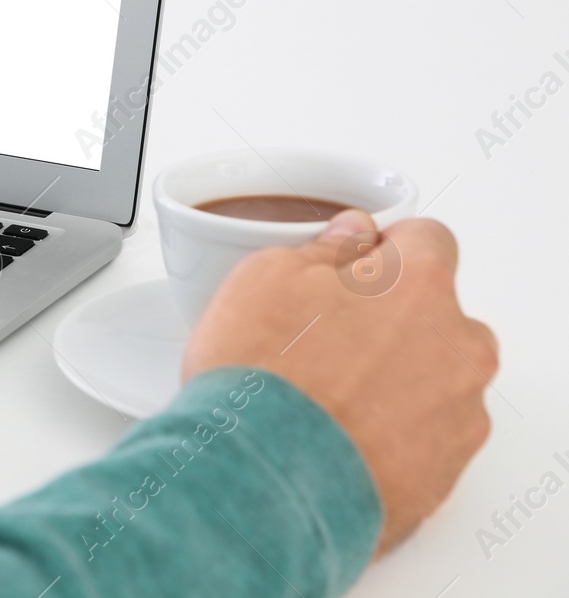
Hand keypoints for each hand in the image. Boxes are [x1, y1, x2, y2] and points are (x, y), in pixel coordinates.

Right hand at [183, 209, 496, 554]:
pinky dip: (394, 433)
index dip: (382, 250)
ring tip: (329, 398)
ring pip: (435, 377)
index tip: (350, 268)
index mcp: (419, 283)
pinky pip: (426, 436)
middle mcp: (457, 345)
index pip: (426, 238)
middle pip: (437, 313)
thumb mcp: (264, 278)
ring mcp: (459, 414)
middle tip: (326, 338)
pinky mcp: (446, 473)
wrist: (261, 480)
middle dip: (392, 318)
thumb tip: (350, 238)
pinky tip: (340, 438)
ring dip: (396, 378)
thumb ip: (324, 250)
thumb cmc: (262, 375)